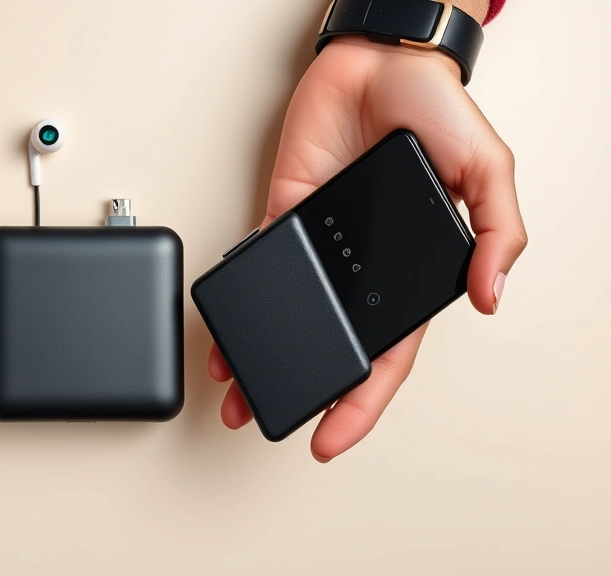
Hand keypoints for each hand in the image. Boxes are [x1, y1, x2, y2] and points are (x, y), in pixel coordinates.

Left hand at [209, 37, 526, 461]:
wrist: (378, 63)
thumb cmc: (433, 109)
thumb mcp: (487, 170)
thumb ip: (496, 233)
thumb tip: (486, 299)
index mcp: (407, 272)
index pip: (385, 355)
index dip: (360, 403)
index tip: (330, 439)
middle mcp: (358, 269)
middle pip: (327, 344)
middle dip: (297, 389)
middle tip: (263, 419)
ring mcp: (318, 247)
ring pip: (287, 315)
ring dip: (258, 352)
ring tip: (231, 391)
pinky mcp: (282, 217)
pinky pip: (257, 265)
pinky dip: (241, 295)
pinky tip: (224, 325)